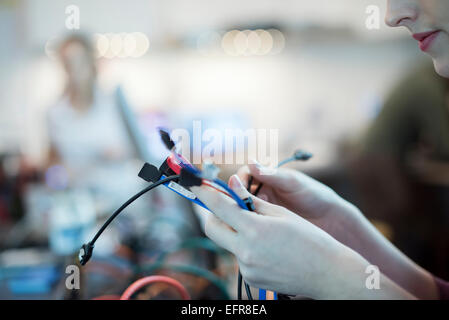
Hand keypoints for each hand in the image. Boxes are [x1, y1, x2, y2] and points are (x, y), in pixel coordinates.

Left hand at [192, 175, 361, 297]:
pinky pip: (240, 258)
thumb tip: (231, 184)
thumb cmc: (309, 238)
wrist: (327, 273)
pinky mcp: (251, 279)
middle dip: (214, 214)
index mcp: (254, 229)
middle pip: (212, 228)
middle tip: (226, 206)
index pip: (218, 207)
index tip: (197, 184)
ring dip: (236, 231)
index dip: (205, 192)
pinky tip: (269, 248)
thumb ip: (251, 200)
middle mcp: (245, 251)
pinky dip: (247, 248)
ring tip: (262, 230)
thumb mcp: (281, 214)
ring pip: (228, 242)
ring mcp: (246, 268)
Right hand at [237, 162, 360, 245]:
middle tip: (237, 205)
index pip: (244, 175)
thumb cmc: (315, 196)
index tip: (235, 187)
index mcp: (267, 178)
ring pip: (242, 209)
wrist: (331, 221)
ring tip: (246, 217)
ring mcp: (263, 209)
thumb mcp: (294, 183)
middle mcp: (262, 192)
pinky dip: (248, 224)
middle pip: (238, 192)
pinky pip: (250, 223)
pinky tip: (251, 228)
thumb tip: (250, 162)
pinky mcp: (265, 225)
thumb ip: (273, 175)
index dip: (237, 180)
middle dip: (235, 197)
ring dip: (240, 212)